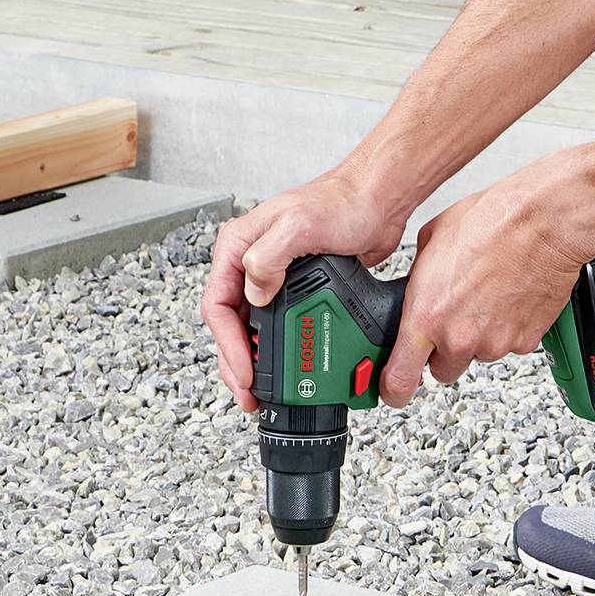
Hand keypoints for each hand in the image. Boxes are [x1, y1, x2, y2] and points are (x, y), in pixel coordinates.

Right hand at [203, 171, 409, 411]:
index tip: (244, 372)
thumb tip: (254, 293)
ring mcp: (271, 277)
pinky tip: (284, 367)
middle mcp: (248, 262)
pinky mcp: (295, 288)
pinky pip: (276, 325)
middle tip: (249, 393)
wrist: (376, 202)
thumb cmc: (341, 203)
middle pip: (229, 324)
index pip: (218, 304)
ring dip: (254, 361)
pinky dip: (276, 349)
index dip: (228, 344)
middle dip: (236, 362)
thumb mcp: (299, 225)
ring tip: (262, 390)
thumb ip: (268, 257)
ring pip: (250, 329)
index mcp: (238, 245)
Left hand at [378, 173, 594, 408]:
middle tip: (455, 317)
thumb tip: (416, 292)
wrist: (542, 222)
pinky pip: (509, 344)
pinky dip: (508, 328)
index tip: (392, 391)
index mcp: (427, 316)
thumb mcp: (431, 242)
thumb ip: (418, 282)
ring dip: (479, 335)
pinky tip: (509, 297)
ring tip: (488, 294)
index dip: (393, 390)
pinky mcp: (524, 341)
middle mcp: (459, 338)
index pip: (400, 378)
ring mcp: (494, 343)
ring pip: (478, 355)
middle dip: (445, 351)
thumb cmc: (491, 222)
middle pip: (443, 371)